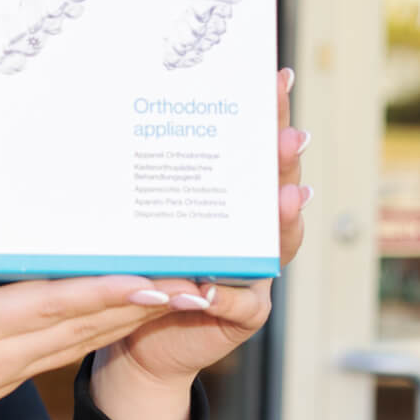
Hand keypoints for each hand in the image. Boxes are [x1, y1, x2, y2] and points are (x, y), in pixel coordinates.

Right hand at [0, 148, 178, 419]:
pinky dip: (93, 333)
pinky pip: (57, 356)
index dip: (105, 291)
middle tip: (195, 279)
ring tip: (177, 293)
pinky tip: (119, 315)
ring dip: (129, 320)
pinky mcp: (0, 390)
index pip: (50, 305)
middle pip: (83, 327)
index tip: (152, 278)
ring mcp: (3, 379)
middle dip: (142, 304)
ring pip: (79, 344)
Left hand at [90, 67, 311, 419]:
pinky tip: (213, 284)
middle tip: (291, 135)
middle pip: (277, 192)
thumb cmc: (144, 269)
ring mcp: (256, 275)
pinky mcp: (244, 316)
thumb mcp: (146, 222)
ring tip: (287, 195)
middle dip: (284, 163)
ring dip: (281, 220)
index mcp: (231, 206)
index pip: (255, 154)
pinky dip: (229, 294)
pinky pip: (242, 303)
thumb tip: (128, 118)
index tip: (276, 79)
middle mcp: (254, 236)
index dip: (270, 118)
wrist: (140, 340)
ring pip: (276, 244)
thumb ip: (153, 187)